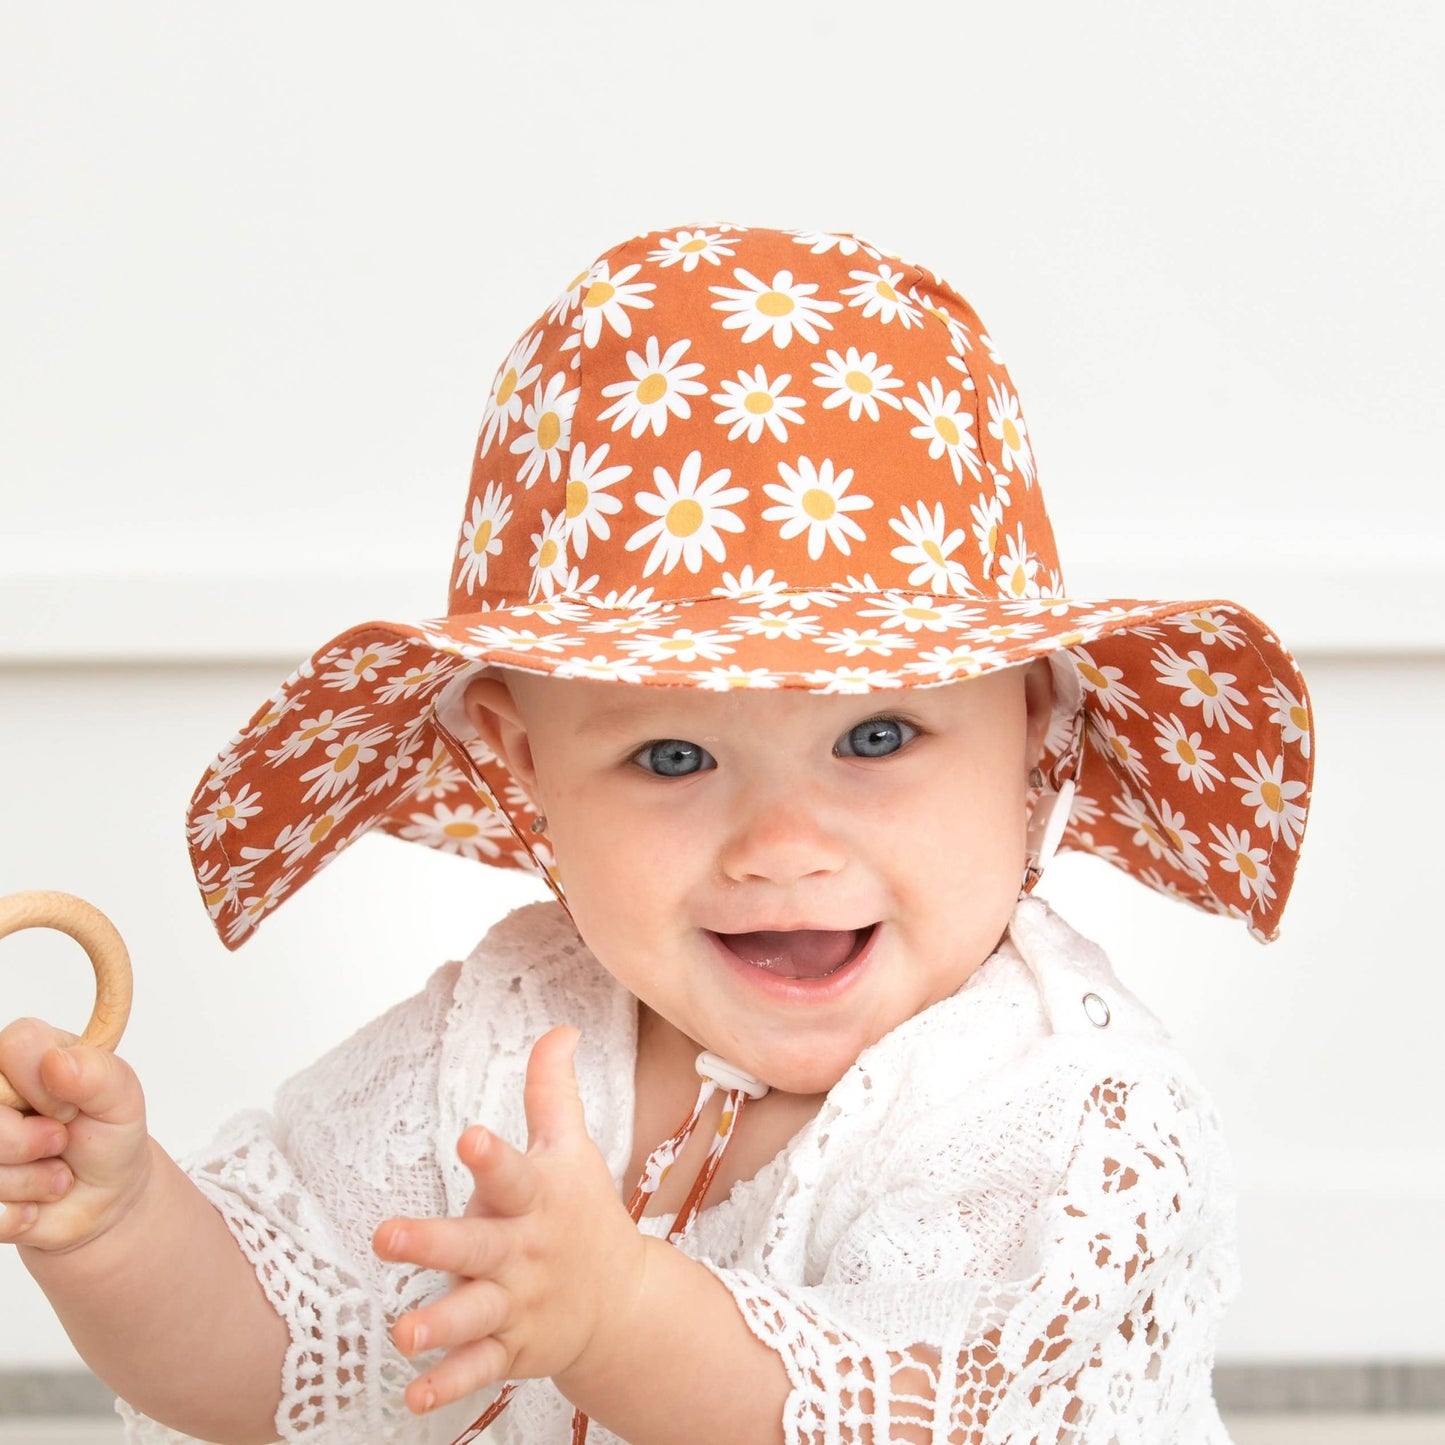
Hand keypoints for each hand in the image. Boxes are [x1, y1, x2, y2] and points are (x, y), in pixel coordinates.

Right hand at [0, 1018, 151, 1252]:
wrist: (106, 1196)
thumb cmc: (109, 1134)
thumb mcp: (122, 1100)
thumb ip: (98, 1073)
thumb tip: (57, 1061)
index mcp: (29, 1056)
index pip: (13, 1044)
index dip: (41, 1080)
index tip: (69, 1104)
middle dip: (33, 1139)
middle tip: (62, 1140)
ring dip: (35, 1180)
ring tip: (58, 1173)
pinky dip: (23, 1213)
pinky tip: (37, 1204)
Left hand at [373, 1026, 644, 1416]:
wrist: (622, 1304)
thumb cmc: (583, 1212)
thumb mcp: (572, 1148)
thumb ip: (553, 1091)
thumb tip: (560, 1028)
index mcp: (538, 1197)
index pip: (513, 1172)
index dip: (491, 1157)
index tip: (470, 1139)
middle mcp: (526, 1251)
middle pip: (477, 1246)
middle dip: (434, 1242)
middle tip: (386, 1234)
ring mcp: (518, 1304)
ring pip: (474, 1315)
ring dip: (439, 1323)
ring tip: (402, 1331)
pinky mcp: (511, 1349)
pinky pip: (478, 1370)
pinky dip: (448, 1383)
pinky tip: (413, 1393)